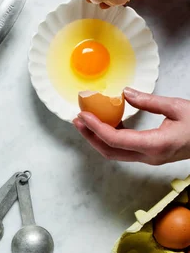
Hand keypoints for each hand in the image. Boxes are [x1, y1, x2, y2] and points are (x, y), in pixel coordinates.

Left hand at [73, 88, 189, 164]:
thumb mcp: (177, 107)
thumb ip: (149, 101)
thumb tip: (124, 93)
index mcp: (155, 145)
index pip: (116, 140)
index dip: (96, 128)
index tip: (83, 115)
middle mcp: (149, 157)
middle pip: (110, 152)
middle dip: (90, 136)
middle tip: (77, 120)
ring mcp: (149, 159)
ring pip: (115, 153)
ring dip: (97, 139)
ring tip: (85, 121)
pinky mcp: (149, 156)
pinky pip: (124, 150)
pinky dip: (110, 138)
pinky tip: (105, 123)